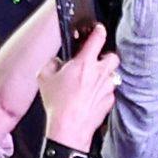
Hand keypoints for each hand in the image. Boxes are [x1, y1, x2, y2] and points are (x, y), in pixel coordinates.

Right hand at [36, 24, 118, 148]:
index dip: (99, 30)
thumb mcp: (44, 78)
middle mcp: (99, 73)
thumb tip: (56, 62)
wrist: (69, 129)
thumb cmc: (58, 105)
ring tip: (93, 80)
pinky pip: (110, 91)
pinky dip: (103, 91)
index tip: (98, 29)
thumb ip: (51, 64)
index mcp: (84, 63)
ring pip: (113, 74)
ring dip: (105, 74)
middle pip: (112, 56)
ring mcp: (106, 88)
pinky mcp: (109, 101)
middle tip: (96, 60)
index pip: (97, 38)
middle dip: (105, 56)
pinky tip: (92, 96)